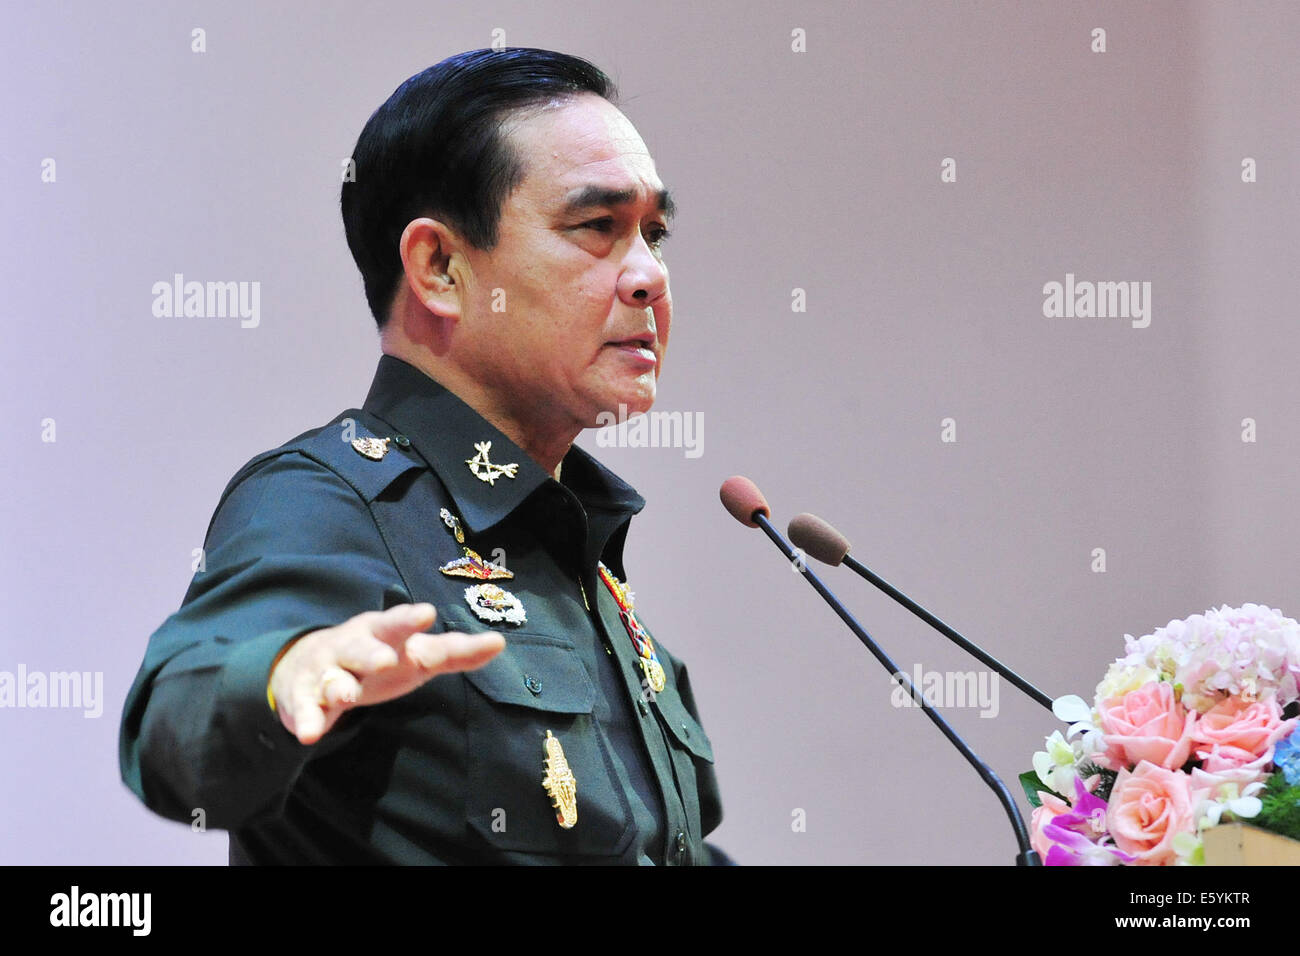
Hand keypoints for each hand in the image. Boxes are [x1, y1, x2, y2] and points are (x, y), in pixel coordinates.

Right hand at [269, 603, 503, 744]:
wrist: (307, 664)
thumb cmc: (378, 658)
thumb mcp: (415, 653)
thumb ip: (455, 652)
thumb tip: (499, 644)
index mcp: (382, 632)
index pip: (398, 624)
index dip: (410, 619)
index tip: (426, 614)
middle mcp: (353, 646)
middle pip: (362, 646)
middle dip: (372, 652)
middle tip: (386, 659)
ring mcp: (326, 670)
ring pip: (332, 677)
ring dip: (338, 685)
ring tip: (346, 694)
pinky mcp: (304, 697)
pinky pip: (305, 708)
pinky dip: (307, 720)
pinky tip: (310, 733)